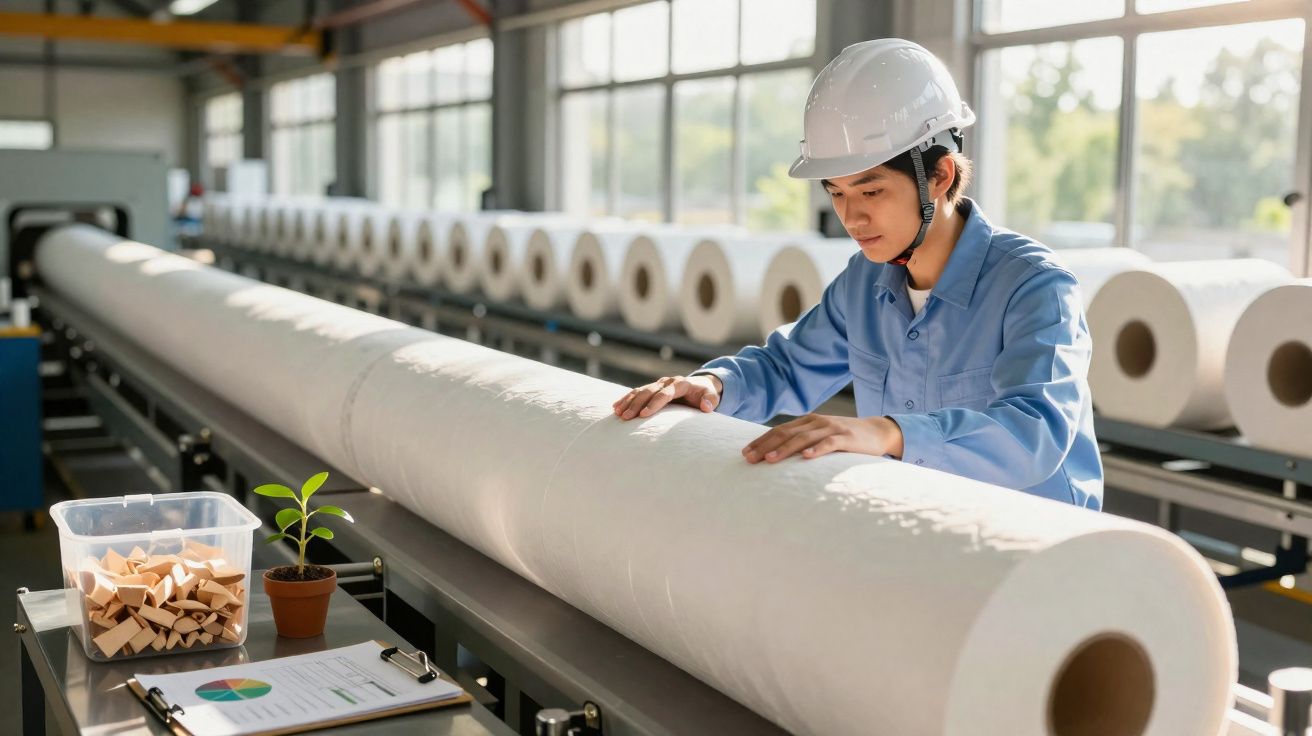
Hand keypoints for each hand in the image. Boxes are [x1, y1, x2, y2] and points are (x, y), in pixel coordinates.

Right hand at [613, 374, 722, 419]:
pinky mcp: (652, 388)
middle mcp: (667, 382)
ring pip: (640, 391)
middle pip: (649, 391)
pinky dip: (626, 399)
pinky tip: (616, 407)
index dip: (654, 403)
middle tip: (626, 417)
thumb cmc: (706, 394)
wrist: (699, 386)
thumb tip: (706, 406)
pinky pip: (636, 392)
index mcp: (680, 383)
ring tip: (618, 414)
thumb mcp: (712, 396)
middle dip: (636, 404)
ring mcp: (658, 384)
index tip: (644, 415)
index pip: (665, 393)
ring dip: (628, 402)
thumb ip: (710, 401)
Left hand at [742, 414, 904, 463]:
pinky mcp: (846, 438)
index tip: (745, 453)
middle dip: (765, 446)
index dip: (761, 441)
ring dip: (785, 449)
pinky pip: (829, 444)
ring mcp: (831, 429)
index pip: (779, 430)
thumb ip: (802, 442)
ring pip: (803, 438)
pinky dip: (817, 450)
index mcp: (807, 422)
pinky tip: (806, 457)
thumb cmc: (844, 439)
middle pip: (786, 433)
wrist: (877, 432)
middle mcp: (816, 422)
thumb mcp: (820, 437)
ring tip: (769, 460)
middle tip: (749, 459)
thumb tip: (776, 455)